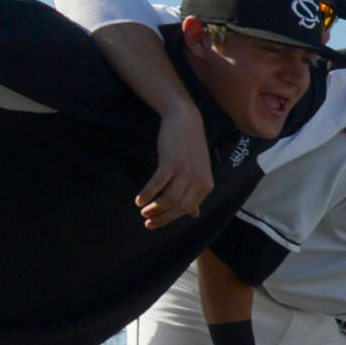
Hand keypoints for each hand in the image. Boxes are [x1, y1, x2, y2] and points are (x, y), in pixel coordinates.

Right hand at [138, 105, 211, 228]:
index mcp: (206, 185)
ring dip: (154, 208)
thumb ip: (195, 192)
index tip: (156, 223)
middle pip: (178, 207)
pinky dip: (147, 194)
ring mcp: (185, 172)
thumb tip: (194, 214)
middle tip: (147, 223)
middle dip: (161, 218)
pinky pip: (158, 184)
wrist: (185, 121)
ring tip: (143, 211)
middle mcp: (198, 180)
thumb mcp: (197, 171)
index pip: (187, 209)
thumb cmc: (189, 148)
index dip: (171, 219)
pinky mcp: (171, 162)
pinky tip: (139, 200)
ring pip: (169, 199)